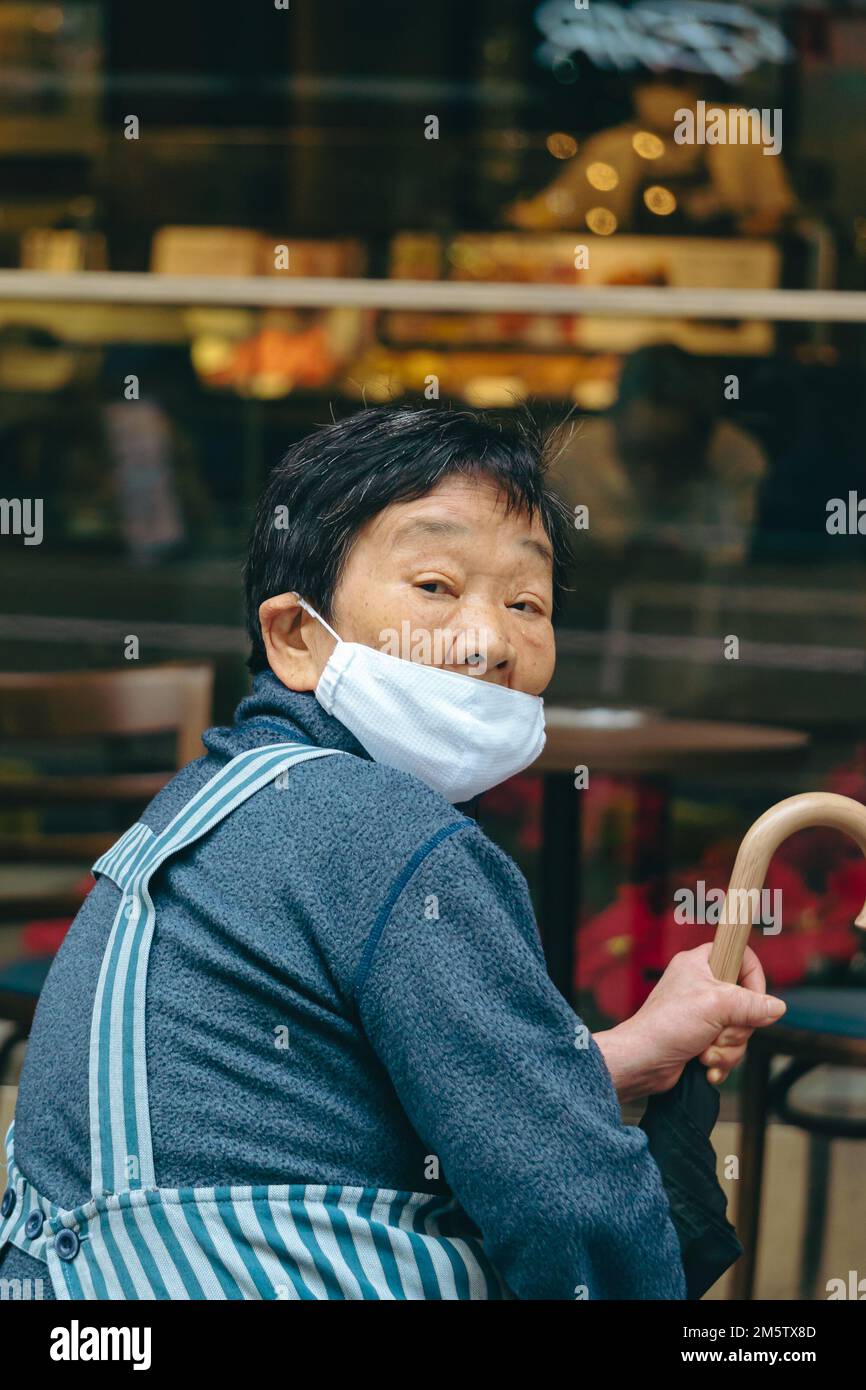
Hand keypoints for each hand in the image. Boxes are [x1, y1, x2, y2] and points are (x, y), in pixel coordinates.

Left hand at [596, 943, 785, 1101]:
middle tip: (718, 1032)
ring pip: (739, 1030)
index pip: (741, 956)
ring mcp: (702, 1014)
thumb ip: (751, 1005)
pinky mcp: (701, 1038)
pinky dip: (720, 1061)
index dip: (753, 979)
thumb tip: (776, 1007)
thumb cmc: (666, 1025)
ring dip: (727, 1049)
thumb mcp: (716, 1006)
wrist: (642, 1062)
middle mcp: (701, 986)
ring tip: (705, 1052)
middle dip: (737, 1027)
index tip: (753, 999)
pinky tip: (705, 1065)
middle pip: (746, 1002)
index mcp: (700, 963)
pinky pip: (729, 1049)